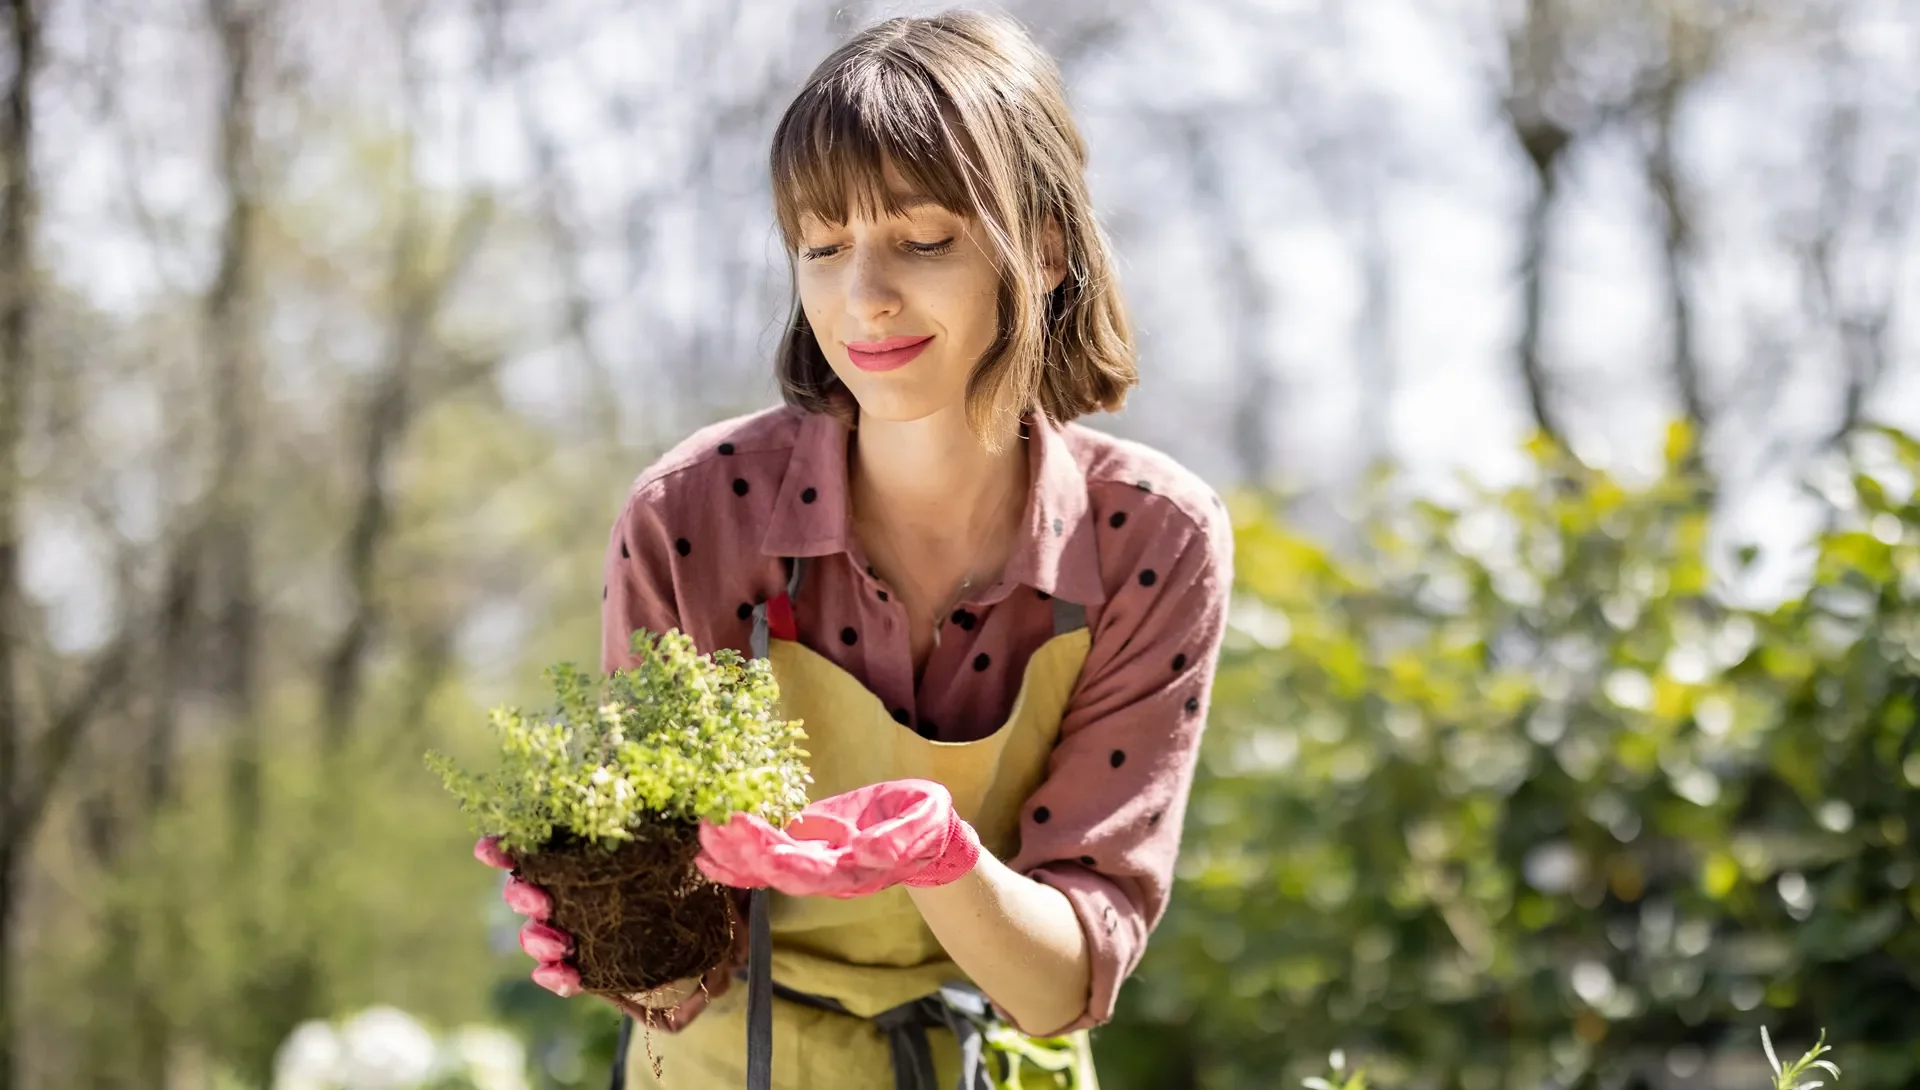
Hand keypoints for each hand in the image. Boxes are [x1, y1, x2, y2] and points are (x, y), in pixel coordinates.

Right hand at [473, 836, 701, 1009]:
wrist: (732, 929)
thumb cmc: (709, 872)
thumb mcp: (703, 838)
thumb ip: (698, 823)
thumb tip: (707, 821)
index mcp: (588, 851)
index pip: (535, 844)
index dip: (505, 847)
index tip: (489, 850)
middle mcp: (577, 888)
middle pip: (525, 890)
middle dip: (522, 895)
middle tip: (541, 899)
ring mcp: (583, 929)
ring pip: (538, 936)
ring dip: (538, 939)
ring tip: (560, 943)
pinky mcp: (596, 968)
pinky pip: (564, 976)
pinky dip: (557, 978)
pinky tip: (566, 975)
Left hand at [695, 778, 980, 898]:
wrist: (926, 836)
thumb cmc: (927, 826)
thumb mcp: (925, 822)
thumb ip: (898, 838)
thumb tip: (862, 850)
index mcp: (854, 872)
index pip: (809, 871)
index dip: (776, 857)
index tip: (749, 834)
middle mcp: (827, 875)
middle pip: (776, 872)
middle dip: (742, 850)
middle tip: (712, 821)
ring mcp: (813, 863)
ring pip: (764, 867)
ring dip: (731, 852)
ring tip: (703, 828)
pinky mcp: (806, 847)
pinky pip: (764, 858)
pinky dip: (734, 859)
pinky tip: (706, 851)